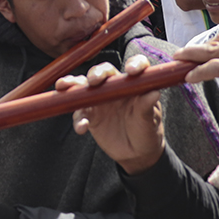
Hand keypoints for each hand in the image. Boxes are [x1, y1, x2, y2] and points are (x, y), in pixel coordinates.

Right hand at [64, 56, 164, 174]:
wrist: (136, 153)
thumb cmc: (147, 132)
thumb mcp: (149, 120)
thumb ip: (147, 106)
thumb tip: (154, 92)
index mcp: (134, 84)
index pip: (134, 67)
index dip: (133, 64)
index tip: (131, 71)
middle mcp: (115, 87)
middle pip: (103, 72)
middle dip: (96, 73)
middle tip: (94, 81)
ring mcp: (100, 99)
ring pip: (84, 86)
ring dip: (73, 84)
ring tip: (64, 86)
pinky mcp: (90, 114)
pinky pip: (80, 112)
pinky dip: (78, 118)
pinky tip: (81, 127)